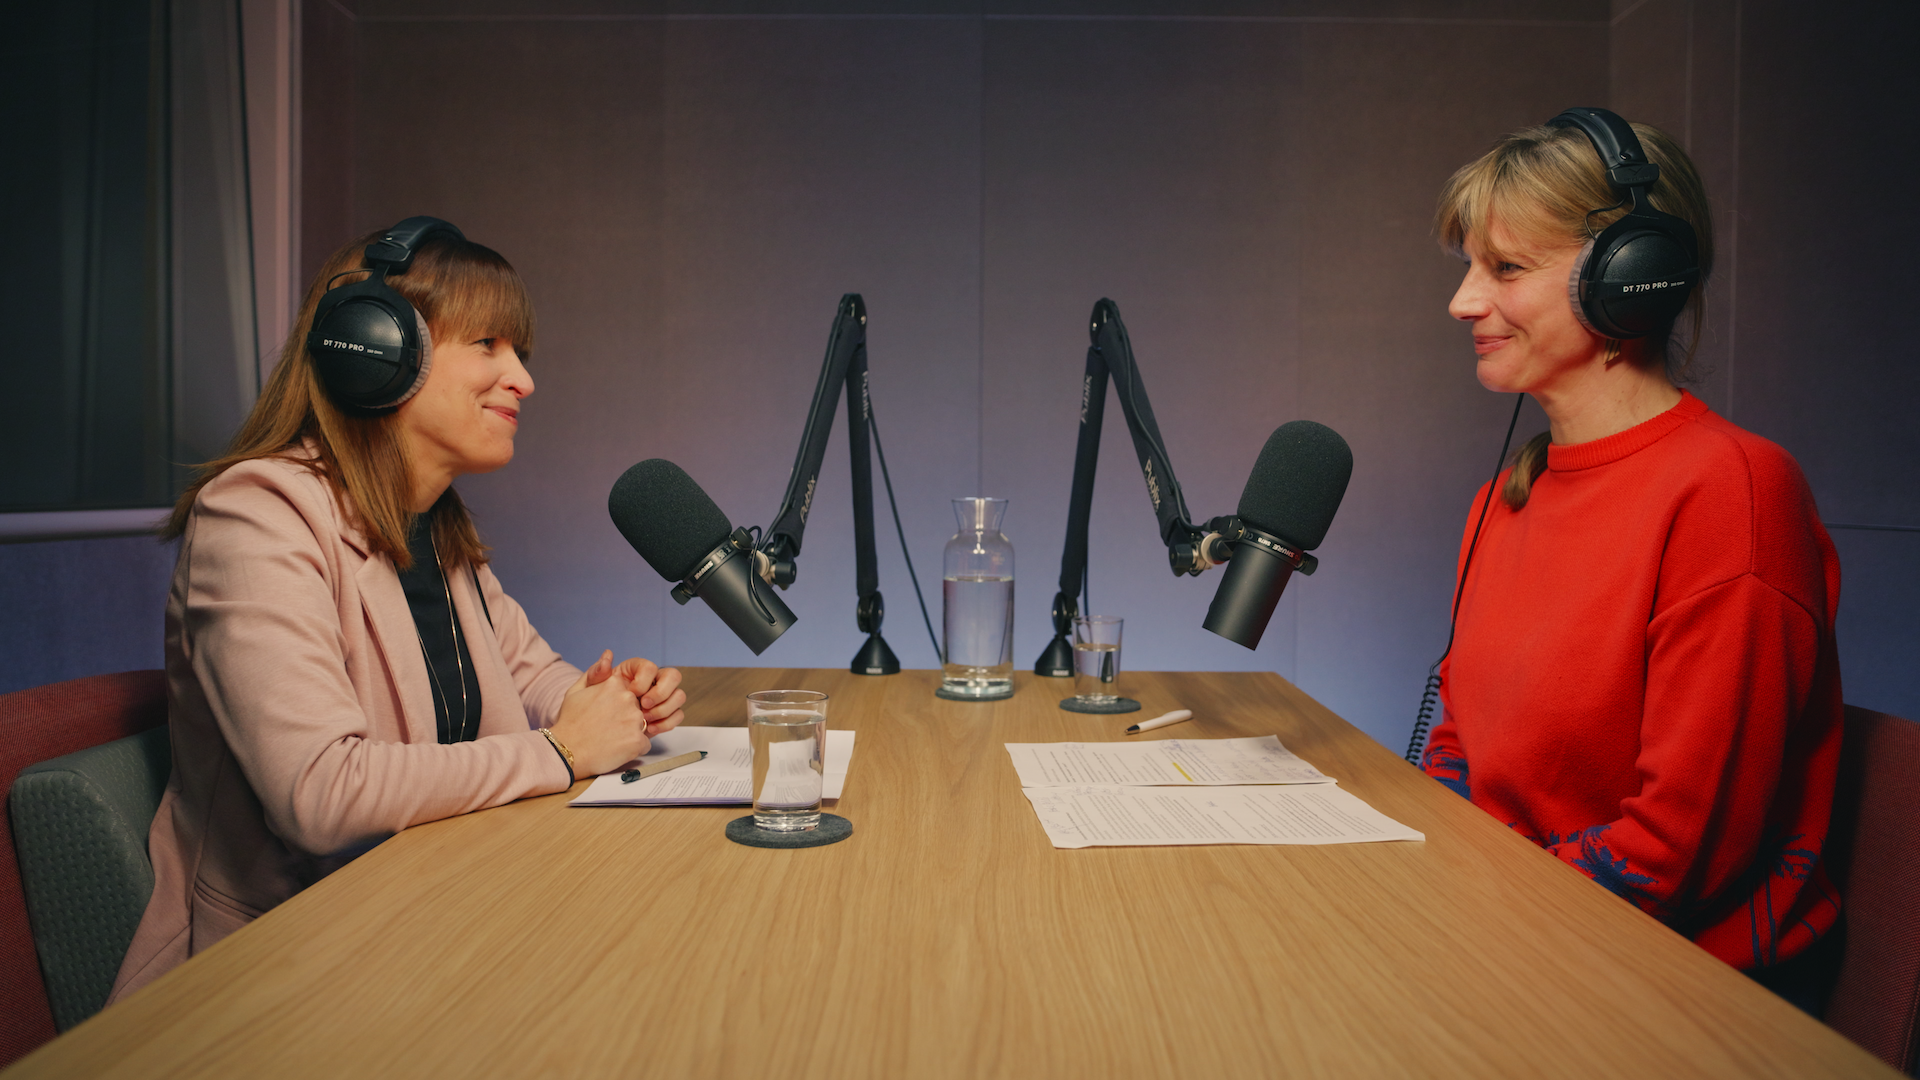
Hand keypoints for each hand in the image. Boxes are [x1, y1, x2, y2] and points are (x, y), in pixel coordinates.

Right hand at [548, 651, 648, 777]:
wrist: (566, 751)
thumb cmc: (570, 722)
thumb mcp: (576, 691)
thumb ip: (595, 672)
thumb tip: (609, 654)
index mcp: (615, 684)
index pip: (629, 693)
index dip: (617, 706)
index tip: (604, 714)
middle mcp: (628, 698)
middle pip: (637, 709)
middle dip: (626, 719)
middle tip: (606, 729)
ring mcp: (635, 719)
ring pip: (642, 727)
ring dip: (630, 734)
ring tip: (610, 739)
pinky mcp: (638, 740)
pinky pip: (644, 744)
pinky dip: (633, 749)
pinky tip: (616, 749)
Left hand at [596, 656, 685, 737]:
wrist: (594, 734)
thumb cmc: (590, 710)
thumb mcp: (585, 691)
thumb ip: (596, 674)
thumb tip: (608, 655)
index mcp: (635, 671)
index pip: (650, 666)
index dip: (644, 679)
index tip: (632, 692)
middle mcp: (652, 682)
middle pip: (673, 676)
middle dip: (661, 692)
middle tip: (644, 706)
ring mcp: (661, 699)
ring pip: (679, 696)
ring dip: (665, 709)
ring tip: (645, 721)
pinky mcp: (665, 715)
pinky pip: (677, 715)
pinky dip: (667, 723)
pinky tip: (650, 729)